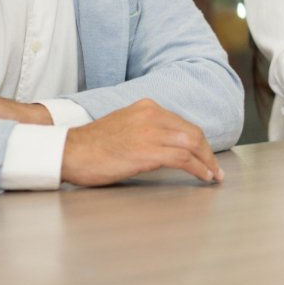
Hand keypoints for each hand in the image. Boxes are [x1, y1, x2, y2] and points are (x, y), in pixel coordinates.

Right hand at [60, 99, 221, 186]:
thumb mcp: (124, 125)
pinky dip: (198, 168)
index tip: (206, 155)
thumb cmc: (92, 145)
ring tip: (212, 175)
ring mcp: (150, 132)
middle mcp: (152, 115)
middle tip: (215, 169)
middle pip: (193, 133)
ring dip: (207, 162)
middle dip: (208, 152)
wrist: (69, 151)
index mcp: (147, 107)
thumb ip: (147, 129)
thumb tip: (168, 144)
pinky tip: (203, 177)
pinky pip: (183, 159)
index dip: (199, 142)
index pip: (183, 124)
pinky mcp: (148, 151)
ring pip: (192, 144)